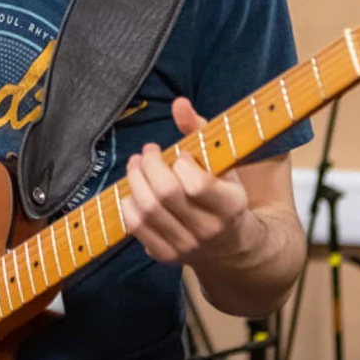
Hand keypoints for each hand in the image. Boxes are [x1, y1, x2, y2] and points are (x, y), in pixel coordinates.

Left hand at [120, 97, 253, 265]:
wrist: (229, 244)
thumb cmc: (223, 193)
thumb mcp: (221, 162)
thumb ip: (199, 130)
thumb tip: (179, 103)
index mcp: (231, 206)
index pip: (197, 184)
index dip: (181, 163)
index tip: (181, 155)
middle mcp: (208, 230)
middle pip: (165, 194)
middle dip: (150, 165)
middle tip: (148, 152)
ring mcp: (186, 246)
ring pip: (147, 210)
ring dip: (135, 180)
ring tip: (136, 165)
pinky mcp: (165, 255)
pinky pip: (136, 227)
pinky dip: (129, 204)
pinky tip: (134, 190)